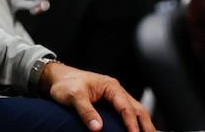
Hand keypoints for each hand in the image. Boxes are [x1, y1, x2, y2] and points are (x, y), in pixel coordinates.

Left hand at [40, 63, 154, 131]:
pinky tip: (136, 131)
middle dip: (146, 125)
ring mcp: (115, 97)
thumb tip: (97, 127)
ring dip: (143, 124)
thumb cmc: (66, 83)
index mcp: (111, 86)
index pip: (126, 107)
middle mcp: (116, 91)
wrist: (58, 78)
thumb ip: (86, 111)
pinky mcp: (110, 103)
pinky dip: (134, 123)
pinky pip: (127, 113)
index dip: (132, 124)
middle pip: (137, 109)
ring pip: (135, 111)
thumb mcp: (73, 96)